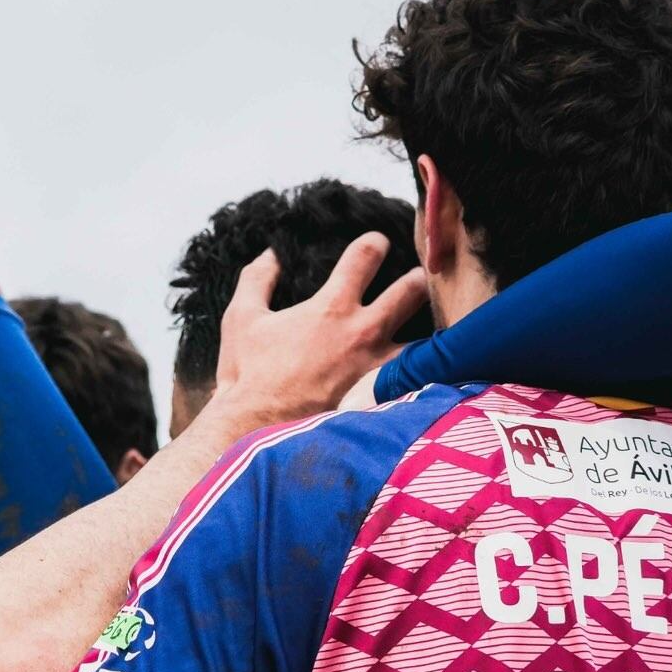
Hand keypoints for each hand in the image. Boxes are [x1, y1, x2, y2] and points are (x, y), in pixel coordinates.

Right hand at [213, 235, 427, 425]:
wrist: (256, 428)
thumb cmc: (248, 373)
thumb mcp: (241, 318)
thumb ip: (256, 280)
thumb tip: (269, 256)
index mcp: (331, 308)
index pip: (365, 257)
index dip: (374, 243)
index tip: (378, 243)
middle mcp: (362, 333)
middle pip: (410, 292)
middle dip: (417, 280)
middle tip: (418, 278)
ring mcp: (375, 368)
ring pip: (423, 340)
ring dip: (428, 328)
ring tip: (430, 325)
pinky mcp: (378, 398)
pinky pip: (412, 379)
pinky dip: (419, 371)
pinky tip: (421, 369)